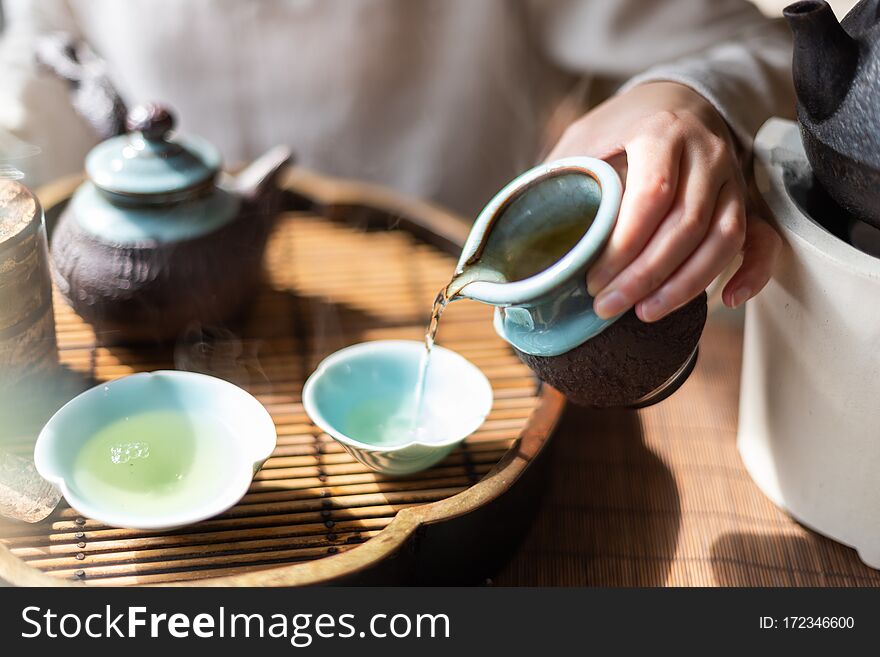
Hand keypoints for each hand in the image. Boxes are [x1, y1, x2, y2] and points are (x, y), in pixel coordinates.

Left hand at [547, 81, 780, 320]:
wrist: (680, 97)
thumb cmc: (622, 125)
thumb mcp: (584, 136)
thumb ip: (561, 176)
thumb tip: (520, 232)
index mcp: (662, 132)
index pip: (652, 195)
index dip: (623, 246)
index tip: (592, 280)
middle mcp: (706, 153)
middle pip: (686, 225)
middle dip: (645, 276)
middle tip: (608, 306)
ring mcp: (732, 177)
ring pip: (724, 238)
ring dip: (686, 284)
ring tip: (646, 313)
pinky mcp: (747, 198)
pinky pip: (763, 239)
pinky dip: (754, 272)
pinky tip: (729, 299)